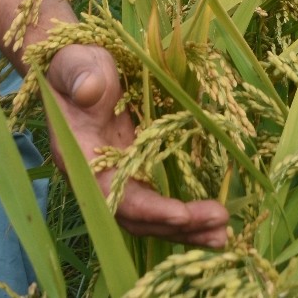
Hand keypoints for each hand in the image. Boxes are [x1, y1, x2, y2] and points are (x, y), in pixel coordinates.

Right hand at [45, 43, 229, 247]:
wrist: (74, 68)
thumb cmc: (75, 64)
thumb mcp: (76, 64)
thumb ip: (79, 76)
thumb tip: (89, 89)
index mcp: (81, 158)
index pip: (114, 195)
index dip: (147, 208)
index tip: (181, 214)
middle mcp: (100, 177)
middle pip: (138, 217)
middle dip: (177, 226)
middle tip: (219, 229)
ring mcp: (120, 176)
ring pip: (151, 216)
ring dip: (186, 229)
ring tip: (223, 234)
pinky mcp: (137, 169)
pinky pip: (159, 200)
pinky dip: (184, 215)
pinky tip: (211, 222)